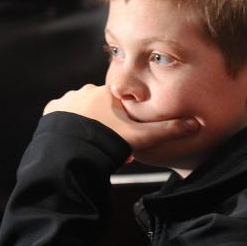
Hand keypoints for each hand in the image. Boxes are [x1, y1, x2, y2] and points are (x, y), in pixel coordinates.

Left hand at [44, 84, 199, 150]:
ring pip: (81, 112)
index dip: (124, 121)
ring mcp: (68, 100)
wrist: (73, 154)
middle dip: (106, 125)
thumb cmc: (109, 143)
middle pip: (100, 107)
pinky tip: (74, 142)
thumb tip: (195, 124)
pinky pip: (61, 117)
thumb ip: (168, 130)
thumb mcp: (142, 137)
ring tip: (92, 147)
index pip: (119, 102)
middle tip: (110, 147)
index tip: (124, 137)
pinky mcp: (51, 111)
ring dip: (87, 126)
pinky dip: (68, 128)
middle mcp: (87, 91)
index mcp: (109, 93)